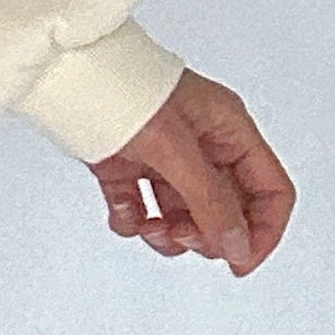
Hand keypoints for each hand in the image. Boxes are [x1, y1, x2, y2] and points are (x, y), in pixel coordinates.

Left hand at [89, 66, 292, 274]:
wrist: (63, 71)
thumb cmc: (124, 90)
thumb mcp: (175, 148)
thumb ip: (209, 201)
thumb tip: (237, 246)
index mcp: (228, 130)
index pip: (271, 191)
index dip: (262, 231)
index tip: (237, 263)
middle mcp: (202, 144)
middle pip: (228, 210)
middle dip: (206, 234)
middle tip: (180, 234)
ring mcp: (164, 155)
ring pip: (184, 214)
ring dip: (168, 233)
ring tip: (147, 227)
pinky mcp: (127, 163)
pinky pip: (140, 206)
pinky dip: (132, 220)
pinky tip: (121, 214)